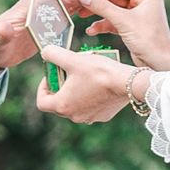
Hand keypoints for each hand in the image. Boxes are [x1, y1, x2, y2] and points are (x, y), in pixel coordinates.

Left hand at [35, 45, 152, 123]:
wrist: (128, 82)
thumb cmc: (99, 72)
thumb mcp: (72, 59)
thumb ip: (53, 54)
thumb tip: (45, 52)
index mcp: (63, 106)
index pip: (41, 102)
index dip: (42, 87)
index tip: (51, 75)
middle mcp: (74, 116)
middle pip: (59, 103)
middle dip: (60, 87)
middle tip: (67, 72)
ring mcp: (89, 118)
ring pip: (75, 105)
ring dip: (74, 92)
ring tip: (83, 75)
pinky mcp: (103, 116)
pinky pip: (90, 107)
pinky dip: (89, 97)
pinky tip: (97, 83)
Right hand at [77, 0, 169, 71]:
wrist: (160, 65)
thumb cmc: (149, 41)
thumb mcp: (123, 21)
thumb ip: (102, 7)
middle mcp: (142, 1)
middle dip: (94, 0)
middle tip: (74, 1)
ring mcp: (136, 14)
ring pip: (110, 9)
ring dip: (95, 12)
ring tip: (79, 15)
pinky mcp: (131, 26)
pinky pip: (113, 21)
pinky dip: (102, 25)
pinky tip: (91, 31)